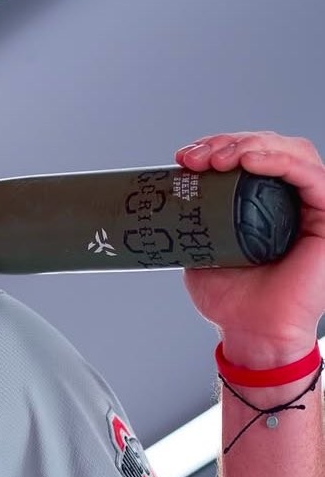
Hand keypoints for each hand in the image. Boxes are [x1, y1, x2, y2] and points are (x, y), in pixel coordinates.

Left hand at [174, 131, 324, 368]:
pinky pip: (309, 175)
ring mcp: (310, 205)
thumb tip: (165, 199)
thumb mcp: (201, 251)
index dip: (216, 147)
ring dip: (249, 145)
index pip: (247, 158)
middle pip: (267, 148)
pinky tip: (250, 160)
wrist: (251, 333)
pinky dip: (279, 161)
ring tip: (218, 159)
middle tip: (195, 158)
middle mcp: (289, 199)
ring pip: (289, 152)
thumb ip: (193, 223)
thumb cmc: (233, 300)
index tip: (183, 159)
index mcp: (263, 204)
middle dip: (227, 143)